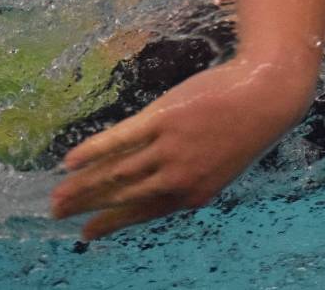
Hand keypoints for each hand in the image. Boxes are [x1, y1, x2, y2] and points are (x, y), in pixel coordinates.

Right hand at [51, 57, 313, 239]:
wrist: (267, 93)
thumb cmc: (246, 125)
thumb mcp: (220, 162)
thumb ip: (191, 177)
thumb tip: (159, 183)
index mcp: (193, 193)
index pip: (141, 213)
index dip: (111, 222)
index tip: (87, 232)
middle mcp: (178, 177)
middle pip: (122, 195)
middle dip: (86, 206)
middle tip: (57, 212)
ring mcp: (169, 149)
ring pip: (116, 173)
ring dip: (81, 184)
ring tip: (57, 192)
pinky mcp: (164, 120)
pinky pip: (119, 140)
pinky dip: (93, 151)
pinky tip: (71, 160)